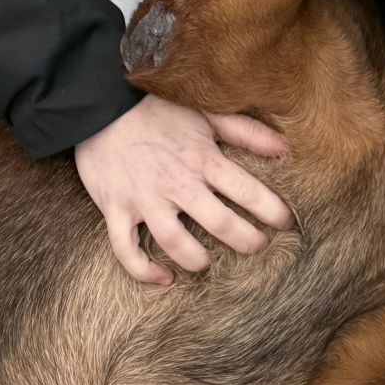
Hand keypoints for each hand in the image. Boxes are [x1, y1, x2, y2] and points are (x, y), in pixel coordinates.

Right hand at [75, 94, 292, 284]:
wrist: (99, 106)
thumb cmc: (156, 110)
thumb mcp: (204, 113)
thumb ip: (244, 131)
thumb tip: (284, 147)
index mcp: (201, 159)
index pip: (247, 191)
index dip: (272, 211)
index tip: (285, 222)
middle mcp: (176, 183)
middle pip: (219, 224)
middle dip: (246, 241)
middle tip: (257, 246)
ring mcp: (144, 199)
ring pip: (175, 242)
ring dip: (197, 259)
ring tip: (210, 263)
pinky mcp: (115, 209)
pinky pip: (126, 249)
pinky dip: (144, 270)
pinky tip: (165, 278)